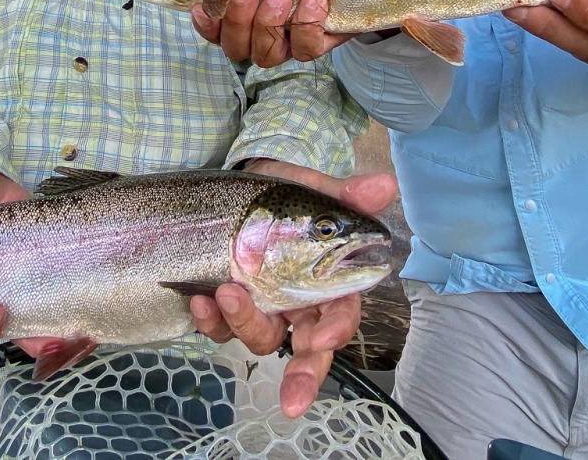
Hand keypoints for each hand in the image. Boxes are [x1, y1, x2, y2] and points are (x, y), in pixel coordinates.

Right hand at [189, 0, 354, 67]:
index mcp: (240, 7)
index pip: (213, 27)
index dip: (205, 23)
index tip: (202, 4)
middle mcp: (260, 30)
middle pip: (235, 44)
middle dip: (237, 17)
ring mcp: (289, 39)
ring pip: (266, 53)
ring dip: (269, 23)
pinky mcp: (319, 40)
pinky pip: (307, 49)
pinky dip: (307, 26)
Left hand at [189, 159, 397, 417]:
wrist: (242, 188)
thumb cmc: (288, 198)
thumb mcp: (316, 193)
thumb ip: (348, 196)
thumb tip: (386, 185)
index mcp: (328, 285)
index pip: (341, 316)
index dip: (335, 332)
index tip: (321, 339)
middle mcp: (297, 306)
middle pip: (307, 353)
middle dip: (302, 380)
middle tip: (291, 402)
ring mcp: (262, 310)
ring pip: (260, 338)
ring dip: (244, 324)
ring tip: (225, 293)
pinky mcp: (227, 308)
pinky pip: (220, 328)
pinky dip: (210, 319)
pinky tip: (201, 298)